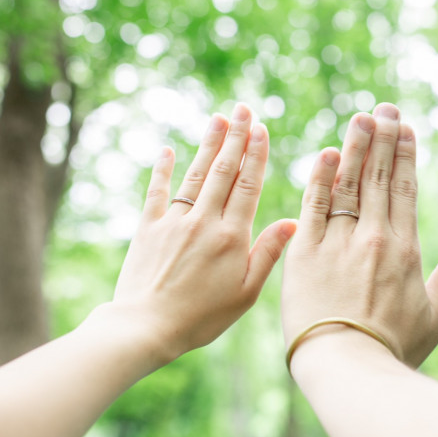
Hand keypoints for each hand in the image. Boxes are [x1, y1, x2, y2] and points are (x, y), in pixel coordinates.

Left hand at [109, 103, 295, 365]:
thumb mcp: (245, 293)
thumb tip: (291, 222)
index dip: (255, 154)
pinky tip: (167, 150)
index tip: (261, 128)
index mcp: (231, 236)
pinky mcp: (148, 229)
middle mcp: (203, 221)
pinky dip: (162, 170)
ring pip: (195, 175)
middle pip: (223, 171)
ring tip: (217, 118)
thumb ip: (267, 254)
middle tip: (242, 109)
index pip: (248, 185)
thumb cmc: (201, 317)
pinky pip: (157, 192)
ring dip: (208, 145)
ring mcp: (173, 222)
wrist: (145, 327)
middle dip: (235, 137)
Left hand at [281, 103, 437, 368]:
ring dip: (355, 148)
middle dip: (382, 140)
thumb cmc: (392, 347)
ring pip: (348, 184)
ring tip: (359, 118)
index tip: (404, 129)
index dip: (405, 156)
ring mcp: (338, 242)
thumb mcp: (433, 315)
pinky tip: (327, 154)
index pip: (405, 190)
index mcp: (404, 249)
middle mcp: (373, 237)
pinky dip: (321, 178)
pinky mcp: (305, 252)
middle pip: (379, 178)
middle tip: (383, 108)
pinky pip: (313, 206)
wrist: (347, 366)